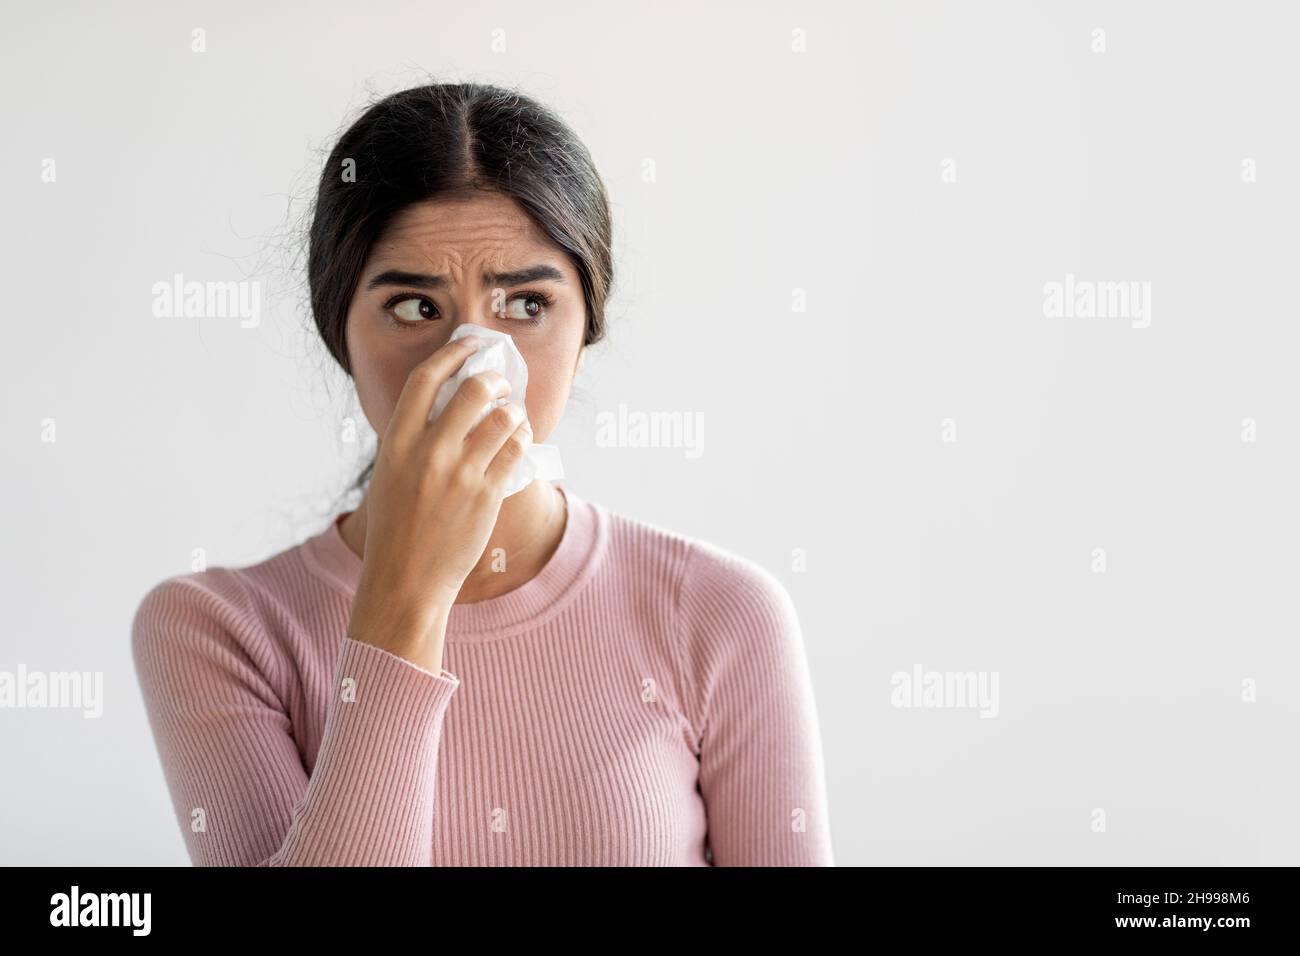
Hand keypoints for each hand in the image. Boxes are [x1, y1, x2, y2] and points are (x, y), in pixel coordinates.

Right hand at [346, 335, 532, 672]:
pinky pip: (517, 451)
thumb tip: (449, 404)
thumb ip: (414, 439)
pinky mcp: (487, 495)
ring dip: (514, 412)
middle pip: (473, 391)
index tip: (470, 346)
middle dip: (494, 380)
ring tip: (513, 418)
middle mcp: (428, 452)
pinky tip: (519, 443)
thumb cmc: (397, 527)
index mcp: (396, 442)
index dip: (452, 354)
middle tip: (500, 385)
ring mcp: (460, 473)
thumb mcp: (391, 474)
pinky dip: (523, 440)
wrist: (405, 579)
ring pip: (504, 419)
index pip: (425, 379)